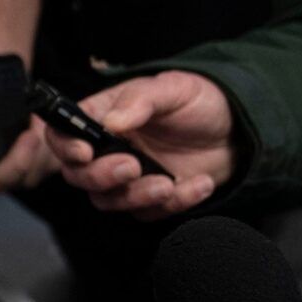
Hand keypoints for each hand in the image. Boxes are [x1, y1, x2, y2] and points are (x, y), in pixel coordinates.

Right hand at [0, 28, 55, 193]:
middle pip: (4, 180)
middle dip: (19, 164)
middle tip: (30, 136)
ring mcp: (12, 155)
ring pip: (29, 175)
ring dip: (39, 159)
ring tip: (39, 128)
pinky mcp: (35, 150)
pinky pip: (47, 163)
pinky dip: (55, 152)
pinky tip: (52, 128)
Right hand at [46, 72, 235, 219]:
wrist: (238, 128)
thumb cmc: (198, 100)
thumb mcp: (172, 88)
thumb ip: (141, 101)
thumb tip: (112, 121)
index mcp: (102, 117)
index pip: (63, 135)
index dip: (65, 147)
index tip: (85, 152)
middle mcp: (108, 150)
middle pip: (79, 176)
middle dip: (102, 177)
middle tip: (132, 166)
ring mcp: (130, 177)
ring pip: (109, 201)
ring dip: (136, 197)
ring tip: (167, 184)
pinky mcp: (153, 198)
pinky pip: (151, 213)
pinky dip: (176, 203)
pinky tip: (199, 183)